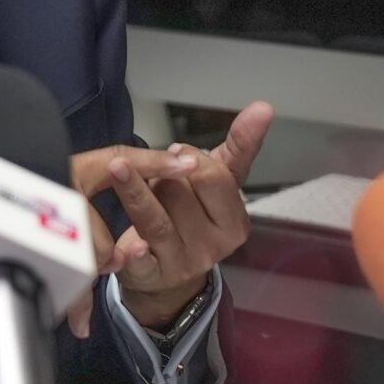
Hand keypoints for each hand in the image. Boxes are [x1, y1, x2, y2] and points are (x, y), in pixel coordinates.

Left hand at [67, 102, 273, 337]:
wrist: (168, 270)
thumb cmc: (194, 213)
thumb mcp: (220, 181)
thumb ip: (241, 146)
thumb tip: (264, 106)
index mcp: (235, 221)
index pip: (215, 178)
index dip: (191, 160)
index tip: (178, 149)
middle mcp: (213, 246)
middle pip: (180, 193)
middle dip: (163, 175)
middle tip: (157, 173)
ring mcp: (182, 263)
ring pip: (155, 217)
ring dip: (135, 190)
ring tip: (119, 168)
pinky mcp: (152, 278)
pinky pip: (141, 261)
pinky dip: (136, 253)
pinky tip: (132, 245)